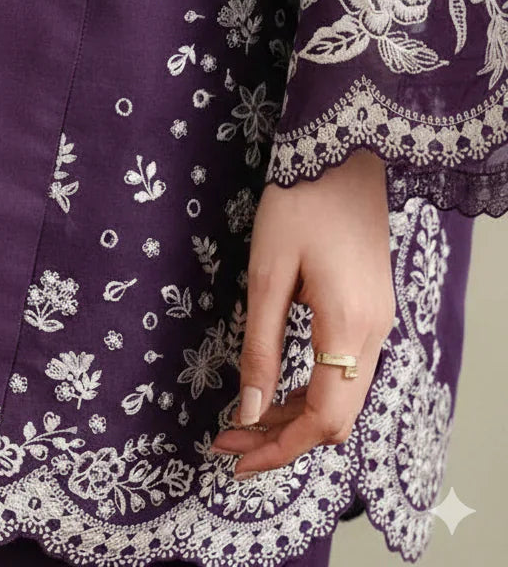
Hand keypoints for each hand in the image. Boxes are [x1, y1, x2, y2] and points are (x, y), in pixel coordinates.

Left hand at [211, 148, 395, 477]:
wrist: (342, 154)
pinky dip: (313, 389)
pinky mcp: (373, 309)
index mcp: (347, 326)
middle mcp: (374, 334)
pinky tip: (278, 386)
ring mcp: (379, 322)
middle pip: (336, 418)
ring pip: (343, 397)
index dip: (278, 446)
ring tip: (244, 418)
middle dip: (283, 438)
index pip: (321, 418)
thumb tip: (250, 410)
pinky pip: (347, 371)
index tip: (233, 455)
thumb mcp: (267, 274)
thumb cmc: (298, 204)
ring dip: (296, 416)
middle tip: (229, 440)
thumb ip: (260, 346)